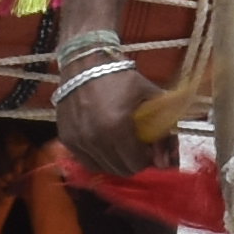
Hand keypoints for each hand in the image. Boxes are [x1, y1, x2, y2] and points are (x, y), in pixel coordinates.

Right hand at [54, 56, 160, 179]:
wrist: (84, 64)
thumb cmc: (120, 77)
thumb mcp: (150, 95)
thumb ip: (164, 129)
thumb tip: (167, 164)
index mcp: (118, 128)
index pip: (136, 163)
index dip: (147, 159)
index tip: (149, 149)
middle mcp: (95, 138)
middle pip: (121, 169)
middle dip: (133, 162)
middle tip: (136, 147)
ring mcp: (79, 140)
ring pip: (103, 168)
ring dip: (116, 161)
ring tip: (121, 146)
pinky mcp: (67, 138)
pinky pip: (86, 161)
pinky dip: (99, 158)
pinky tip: (105, 145)